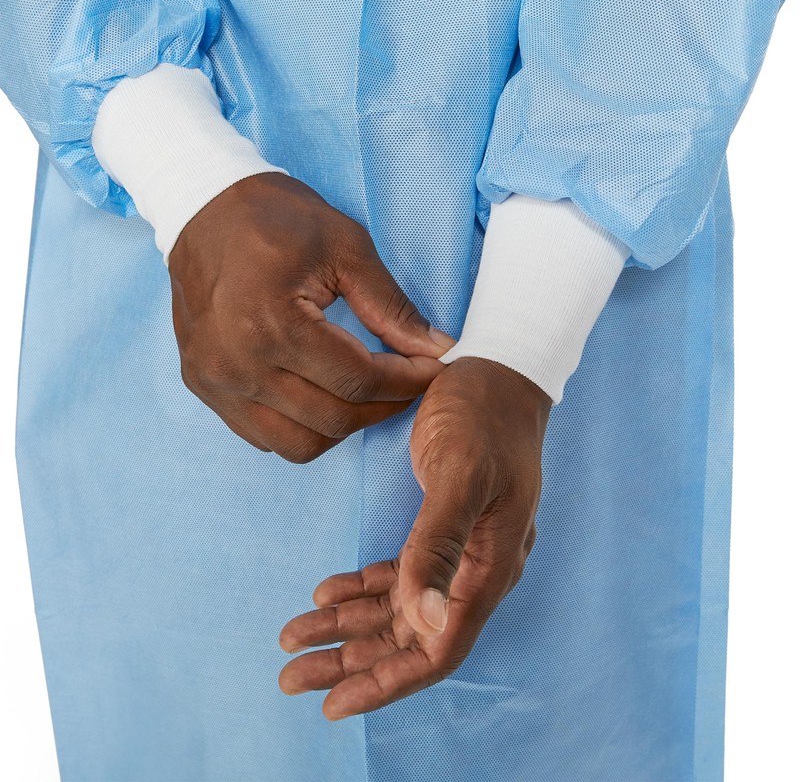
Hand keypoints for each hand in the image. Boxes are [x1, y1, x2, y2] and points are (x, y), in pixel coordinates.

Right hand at [168, 172, 454, 461]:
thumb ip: (391, 307)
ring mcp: (215, 381)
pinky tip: (321, 395)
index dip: (407, 381)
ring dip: (344, 426)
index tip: (433, 369)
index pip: (358, 379)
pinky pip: (265, 437)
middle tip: (408, 380)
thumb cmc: (275, 217)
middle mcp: (236, 364)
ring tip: (365, 393)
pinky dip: (303, 428)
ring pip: (300, 444)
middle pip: (334, 420)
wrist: (202, 207)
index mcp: (272, 323)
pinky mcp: (204, 387)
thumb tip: (436, 349)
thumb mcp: (346, 247)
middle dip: (384, 406)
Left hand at [278, 356, 550, 717]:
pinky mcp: (439, 528)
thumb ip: (441, 546)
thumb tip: (425, 623)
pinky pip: (398, 575)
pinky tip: (326, 592)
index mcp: (488, 567)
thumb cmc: (484, 417)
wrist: (498, 374)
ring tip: (294, 638)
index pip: (438, 647)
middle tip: (292, 676)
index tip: (335, 704)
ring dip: (346, 627)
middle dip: (350, 662)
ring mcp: (457, 551)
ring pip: (397, 609)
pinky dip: (361, 589)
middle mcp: (474, 570)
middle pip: (408, 637)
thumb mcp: (460, 474)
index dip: (388, 682)